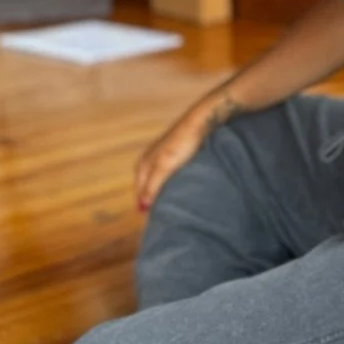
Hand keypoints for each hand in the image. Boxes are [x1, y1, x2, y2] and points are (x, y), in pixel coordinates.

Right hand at [135, 94, 233, 211]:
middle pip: (148, 188)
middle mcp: (150, 161)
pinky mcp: (178, 156)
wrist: (203, 120)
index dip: (146, 207)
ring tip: (174, 207)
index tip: (156, 223)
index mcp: (143, 165)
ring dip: (164, 194)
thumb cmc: (183, 142)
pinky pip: (171, 176)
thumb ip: (152, 185)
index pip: (140, 193)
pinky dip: (174, 185)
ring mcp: (164, 158)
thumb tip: (143, 206)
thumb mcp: (165, 166)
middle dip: (153, 202)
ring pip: (160, 182)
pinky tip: (183, 190)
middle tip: (164, 218)